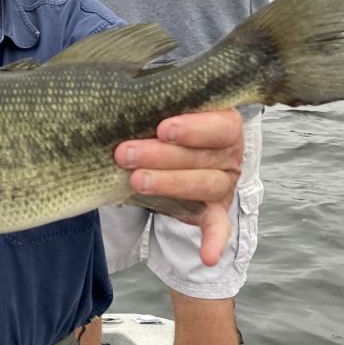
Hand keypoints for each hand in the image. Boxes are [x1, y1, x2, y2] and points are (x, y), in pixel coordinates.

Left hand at [113, 109, 243, 265]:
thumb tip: (114, 87)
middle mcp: (229, 153)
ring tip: (135, 181)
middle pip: (203, 156)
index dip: (194, 128)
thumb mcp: (160, 107)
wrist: (167, 151)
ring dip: (169, 183)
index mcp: (223, 122)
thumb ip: (151, 100)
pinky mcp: (215, 210)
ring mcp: (223, 183)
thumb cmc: (160, 121)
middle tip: (125, 154)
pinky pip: (218, 226)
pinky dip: (214, 241)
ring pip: (203, 184)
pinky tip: (207, 257)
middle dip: (162, 156)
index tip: (163, 129)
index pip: (220, 124)